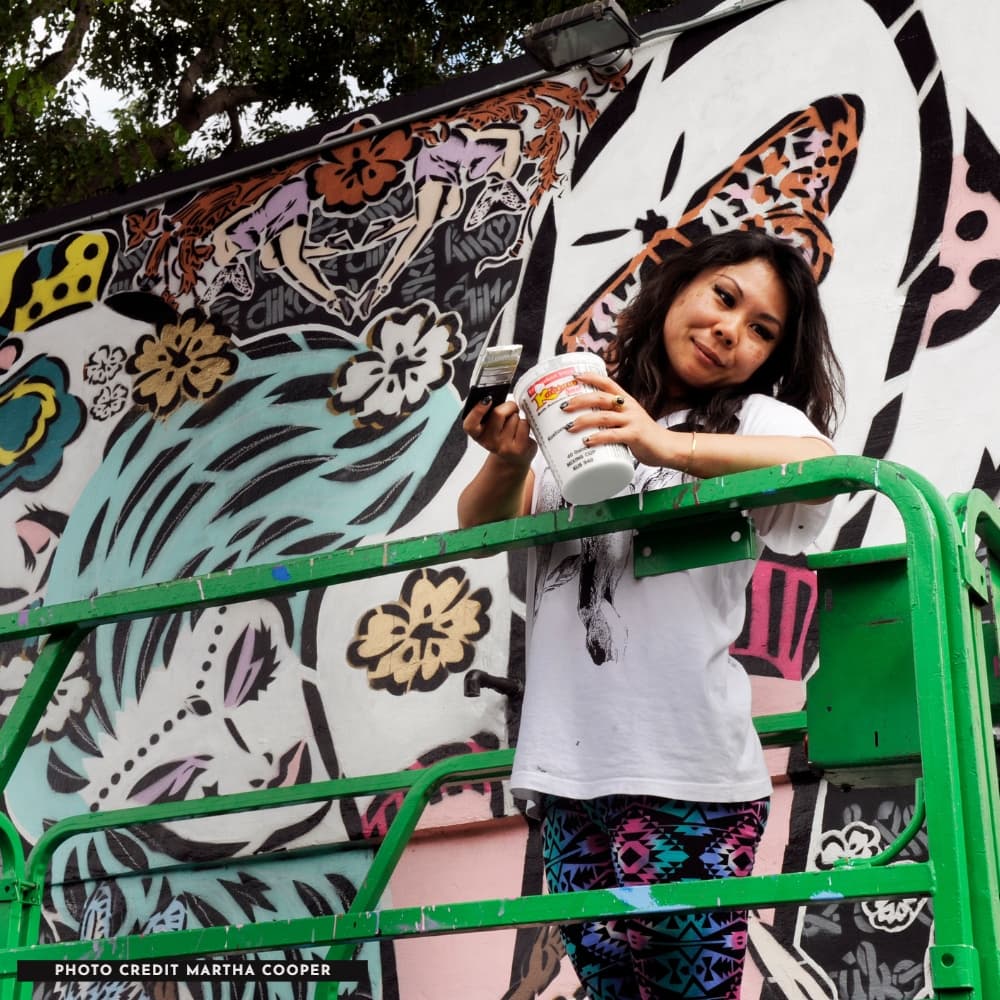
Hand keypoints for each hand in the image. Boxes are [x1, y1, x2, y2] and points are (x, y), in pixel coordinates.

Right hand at [462, 398, 536, 467]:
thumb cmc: (502, 436)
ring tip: (515, 425)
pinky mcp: (519, 449)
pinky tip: (522, 431)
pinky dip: (526, 424)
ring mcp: (504, 447)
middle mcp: (489, 442)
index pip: (470, 424)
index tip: (486, 400)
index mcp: (478, 434)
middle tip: (511, 408)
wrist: (513, 458)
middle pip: (498, 413)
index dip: (477, 411)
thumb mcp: (491, 425)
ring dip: (517, 416)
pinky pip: (525, 424)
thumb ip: (490, 412)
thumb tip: (498, 396)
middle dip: (508, 406)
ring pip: (514, 417)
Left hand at [562, 372, 685, 468]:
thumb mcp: (628, 421)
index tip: (574, 377)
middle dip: (579, 400)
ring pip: (603, 416)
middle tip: (563, 407)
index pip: (607, 383)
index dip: (590, 377)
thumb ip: (611, 419)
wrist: (668, 447)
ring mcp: (632, 420)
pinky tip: (587, 441)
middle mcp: (628, 407)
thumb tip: (585, 422)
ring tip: (570, 427)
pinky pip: (613, 435)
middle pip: (600, 397)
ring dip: (584, 420)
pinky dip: (598, 438)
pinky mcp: (635, 435)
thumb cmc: (644, 436)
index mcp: (626, 401)